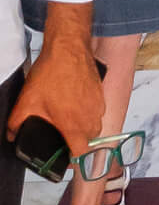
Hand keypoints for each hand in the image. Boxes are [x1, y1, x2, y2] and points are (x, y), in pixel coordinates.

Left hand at [6, 4, 104, 159]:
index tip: (63, 155)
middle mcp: (90, 116)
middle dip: (78, 141)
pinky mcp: (100, 89)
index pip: (80, 154)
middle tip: (64, 134)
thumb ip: (16, 123)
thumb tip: (12, 134)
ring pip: (95, 123)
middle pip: (89, 140)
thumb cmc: (52, 72)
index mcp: (73, 125)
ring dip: (85, 125)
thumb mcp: (27, 101)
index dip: (71, 158)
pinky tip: (75, 100)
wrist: (68, 46)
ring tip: (70, 117)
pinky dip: (89, 109)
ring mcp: (98, 102)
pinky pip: (98, 107)